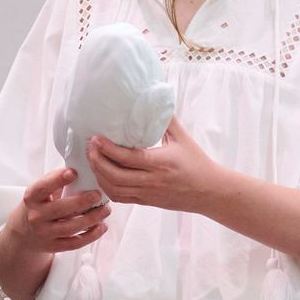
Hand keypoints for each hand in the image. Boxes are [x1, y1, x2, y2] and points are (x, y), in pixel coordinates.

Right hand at [3, 167, 109, 254]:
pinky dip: (91, 235)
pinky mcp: (54, 246)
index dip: (57, 179)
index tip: (74, 172)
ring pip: (71, 227)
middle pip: (60, 209)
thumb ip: (57, 180)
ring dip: (92, 218)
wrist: (24, 232)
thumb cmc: (40, 204)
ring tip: (106, 210)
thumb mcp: (41, 191)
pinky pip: (75, 243)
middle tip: (98, 194)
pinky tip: (102, 226)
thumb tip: (82, 168)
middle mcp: (36, 216)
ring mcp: (45, 233)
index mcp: (32, 198)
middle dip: (82, 201)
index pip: (42, 187)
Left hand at [87, 117, 218, 210]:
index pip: (128, 158)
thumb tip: (155, 98)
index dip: (108, 149)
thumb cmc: (197, 162)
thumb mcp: (183, 138)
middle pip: (116, 175)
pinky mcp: (146, 202)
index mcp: (161, 162)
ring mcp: (148, 193)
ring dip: (99, 175)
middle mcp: (152, 180)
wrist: (209, 190)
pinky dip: (107, 188)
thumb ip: (166, 120)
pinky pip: (121, 198)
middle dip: (98, 161)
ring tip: (93, 160)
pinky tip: (102, 176)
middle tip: (90, 147)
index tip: (96, 138)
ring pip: (115, 189)